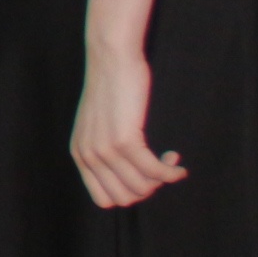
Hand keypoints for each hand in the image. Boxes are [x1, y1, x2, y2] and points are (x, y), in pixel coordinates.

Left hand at [71, 0, 187, 208]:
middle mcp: (88, 156)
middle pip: (126, 198)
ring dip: (162, 179)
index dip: (131, 193)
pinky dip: (170, 172)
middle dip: (149, 188)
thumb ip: (107, 151)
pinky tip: (177, 162)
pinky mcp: (124, 140)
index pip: (105, 199)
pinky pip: (154, 171)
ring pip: (142, 187)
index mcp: (80, 155)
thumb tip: (137, 180)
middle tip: (160, 168)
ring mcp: (104, 150)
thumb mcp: (100, 125)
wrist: (110, 57)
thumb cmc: (112, 88)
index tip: (145, 177)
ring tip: (170, 159)